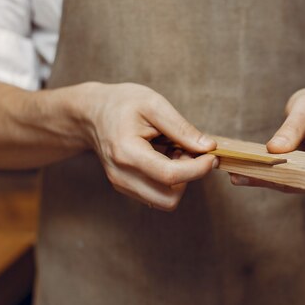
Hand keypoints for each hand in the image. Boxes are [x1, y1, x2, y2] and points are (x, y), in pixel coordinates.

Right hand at [75, 82, 217, 210]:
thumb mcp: (154, 104)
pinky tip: (164, 157)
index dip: (198, 169)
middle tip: (188, 152)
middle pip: (169, 198)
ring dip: (179, 181)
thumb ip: (182, 128)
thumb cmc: (122, 104)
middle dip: (188, 178)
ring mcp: (122, 185)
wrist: (92, 113)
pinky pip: (156, 195)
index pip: (170, 176)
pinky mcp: (126, 187)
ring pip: (165, 200)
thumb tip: (208, 147)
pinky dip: (169, 181)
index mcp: (127, 152)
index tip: (211, 155)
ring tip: (174, 152)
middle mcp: (122, 175)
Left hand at [230, 87, 304, 191]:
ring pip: (292, 183)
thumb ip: (293, 127)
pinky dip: (265, 174)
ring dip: (263, 180)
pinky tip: (241, 172)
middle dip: (271, 180)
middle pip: (303, 181)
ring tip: (236, 175)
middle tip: (240, 175)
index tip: (267, 173)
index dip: (294, 175)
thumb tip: (274, 149)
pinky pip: (285, 178)